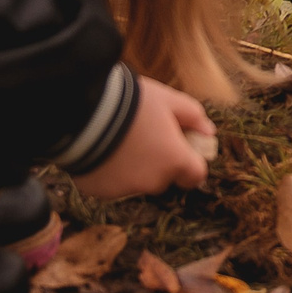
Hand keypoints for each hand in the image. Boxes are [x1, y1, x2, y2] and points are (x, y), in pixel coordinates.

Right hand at [69, 76, 213, 198]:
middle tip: (144, 136)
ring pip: (135, 181)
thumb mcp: (169, 100)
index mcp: (174, 160)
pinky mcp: (98, 192)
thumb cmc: (132, 102)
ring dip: (132, 167)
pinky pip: (110, 183)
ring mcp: (124, 190)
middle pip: (163, 177)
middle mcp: (152, 182)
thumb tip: (209, 131)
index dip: (191, 163)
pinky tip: (100, 149)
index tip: (181, 149)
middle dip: (159, 161)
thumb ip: (193, 116)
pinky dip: (108, 171)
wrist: (83, 111)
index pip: (195, 175)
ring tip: (117, 139)